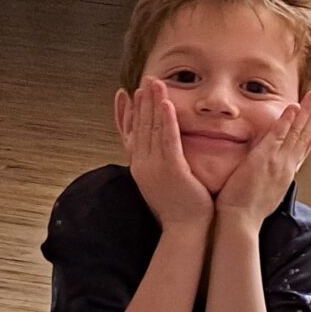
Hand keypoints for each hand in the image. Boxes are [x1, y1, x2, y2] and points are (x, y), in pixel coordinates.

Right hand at [114, 79, 213, 231]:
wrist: (185, 230)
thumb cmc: (178, 208)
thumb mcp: (161, 182)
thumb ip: (158, 165)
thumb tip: (158, 153)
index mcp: (139, 167)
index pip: (129, 134)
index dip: (126, 112)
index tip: (125, 94)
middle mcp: (142, 164)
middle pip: (139, 126)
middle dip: (142, 101)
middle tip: (144, 80)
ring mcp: (155, 167)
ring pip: (152, 128)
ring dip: (153, 104)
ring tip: (154, 83)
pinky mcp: (171, 169)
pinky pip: (168, 139)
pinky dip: (166, 120)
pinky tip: (166, 104)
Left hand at [213, 91, 310, 227]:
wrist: (240, 222)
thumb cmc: (246, 212)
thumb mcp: (264, 193)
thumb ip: (268, 178)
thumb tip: (266, 174)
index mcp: (286, 174)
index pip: (303, 147)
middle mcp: (287, 166)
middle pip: (306, 135)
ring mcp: (278, 162)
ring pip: (298, 132)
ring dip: (308, 111)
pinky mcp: (264, 159)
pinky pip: (278, 135)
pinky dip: (287, 121)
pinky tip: (294, 106)